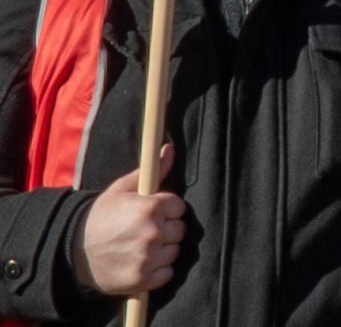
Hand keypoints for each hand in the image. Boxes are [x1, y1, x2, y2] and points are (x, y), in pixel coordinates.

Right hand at [70, 154, 182, 297]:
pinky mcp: (142, 279)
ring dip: (162, 249)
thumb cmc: (101, 216)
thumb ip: (152, 171)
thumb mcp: (122, 189)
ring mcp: (147, 258)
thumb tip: (168, 149)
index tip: (151, 213)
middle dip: (166, 228)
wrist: (73, 251)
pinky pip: (167, 273)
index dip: (166, 209)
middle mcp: (152, 232)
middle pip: (179, 230)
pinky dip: (158, 270)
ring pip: (174, 251)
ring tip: (141, 246)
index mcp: (150, 208)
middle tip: (144, 230)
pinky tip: (141, 262)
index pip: (179, 207)